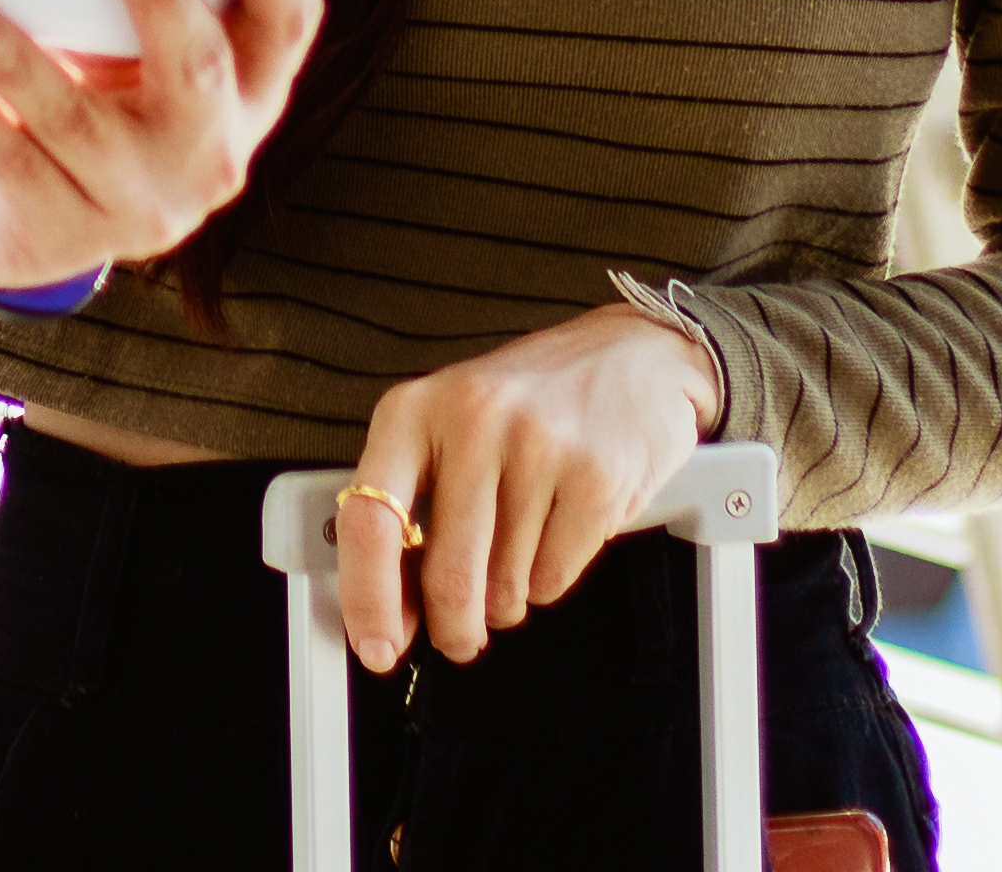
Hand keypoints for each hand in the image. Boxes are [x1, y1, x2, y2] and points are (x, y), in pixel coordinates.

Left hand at [0, 0, 320, 296]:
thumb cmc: (105, 97)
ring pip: (77, 121)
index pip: (284, 26)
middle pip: (198, 70)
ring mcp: (141, 203)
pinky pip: (13, 163)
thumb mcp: (147, 59)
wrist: (36, 222)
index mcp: (250, 95)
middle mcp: (210, 154)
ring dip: (15, 57)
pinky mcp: (67, 234)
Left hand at [329, 301, 726, 672]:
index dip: (367, 599)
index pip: (370, 521)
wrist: (634, 355)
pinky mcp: (597, 478)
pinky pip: (555, 578)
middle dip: (454, 628)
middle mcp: (472, 420)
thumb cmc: (532, 400)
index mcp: (415, 409)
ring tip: (522, 547)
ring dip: (509, 597)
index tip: (375, 647)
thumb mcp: (451, 424)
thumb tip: (390, 606)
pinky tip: (559, 532)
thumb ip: (414, 502)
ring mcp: (539, 447)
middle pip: (448, 575)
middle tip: (460, 636)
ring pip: (506, 587)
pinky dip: (551, 577)